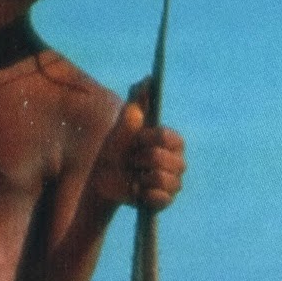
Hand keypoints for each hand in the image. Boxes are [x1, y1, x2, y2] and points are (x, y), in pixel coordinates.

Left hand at [92, 78, 186, 209]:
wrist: (103, 177)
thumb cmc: (117, 146)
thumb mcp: (125, 121)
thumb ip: (139, 99)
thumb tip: (149, 77)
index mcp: (172, 143)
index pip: (169, 138)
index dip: (150, 138)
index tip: (136, 140)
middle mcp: (178, 163)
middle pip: (163, 159)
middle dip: (141, 158)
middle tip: (131, 160)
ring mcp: (173, 184)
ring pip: (162, 179)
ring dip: (141, 176)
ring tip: (134, 175)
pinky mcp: (164, 202)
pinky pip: (160, 198)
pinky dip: (144, 193)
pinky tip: (137, 190)